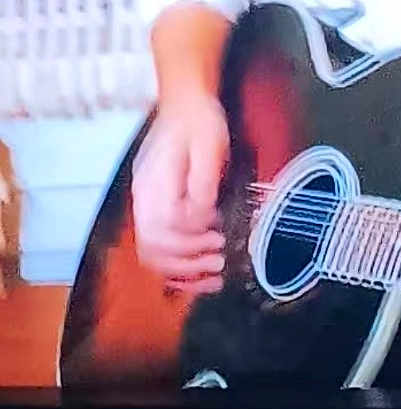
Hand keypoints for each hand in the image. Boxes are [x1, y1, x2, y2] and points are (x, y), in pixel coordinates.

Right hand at [132, 92, 228, 290]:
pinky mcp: (155, 209)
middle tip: (217, 260)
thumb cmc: (199, 122)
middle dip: (188, 262)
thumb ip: (203, 185)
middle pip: (153, 248)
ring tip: (213, 272)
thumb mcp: (209, 147)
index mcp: (154, 182)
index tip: (215, 237)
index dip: (190, 241)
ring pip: (153, 254)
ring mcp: (146, 204)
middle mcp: (144, 196)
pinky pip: (158, 248)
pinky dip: (178, 266)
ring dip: (183, 271)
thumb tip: (201, 217)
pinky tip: (198, 273)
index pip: (163, 228)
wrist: (187, 105)